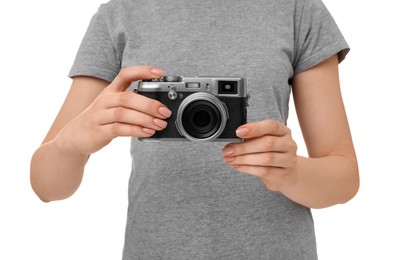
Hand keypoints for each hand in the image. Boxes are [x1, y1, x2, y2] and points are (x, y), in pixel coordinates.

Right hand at [57, 66, 171, 155]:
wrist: (75, 137)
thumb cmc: (101, 119)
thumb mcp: (113, 106)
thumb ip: (133, 104)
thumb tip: (161, 108)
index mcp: (111, 91)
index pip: (125, 74)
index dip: (143, 71)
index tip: (160, 73)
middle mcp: (104, 100)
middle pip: (128, 97)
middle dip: (149, 104)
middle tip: (165, 111)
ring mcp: (100, 116)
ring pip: (123, 113)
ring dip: (145, 119)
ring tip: (160, 124)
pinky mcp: (99, 131)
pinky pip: (119, 129)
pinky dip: (136, 130)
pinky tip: (148, 132)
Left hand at [222, 119, 297, 190]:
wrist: (286, 173)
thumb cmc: (271, 153)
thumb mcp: (263, 140)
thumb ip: (251, 137)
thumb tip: (232, 139)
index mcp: (283, 131)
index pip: (271, 126)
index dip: (254, 128)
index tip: (238, 132)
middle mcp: (289, 144)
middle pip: (267, 143)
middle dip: (244, 147)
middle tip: (228, 150)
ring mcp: (288, 160)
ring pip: (266, 159)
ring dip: (244, 159)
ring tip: (230, 159)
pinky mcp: (283, 174)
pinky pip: (264, 171)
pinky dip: (248, 169)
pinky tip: (238, 166)